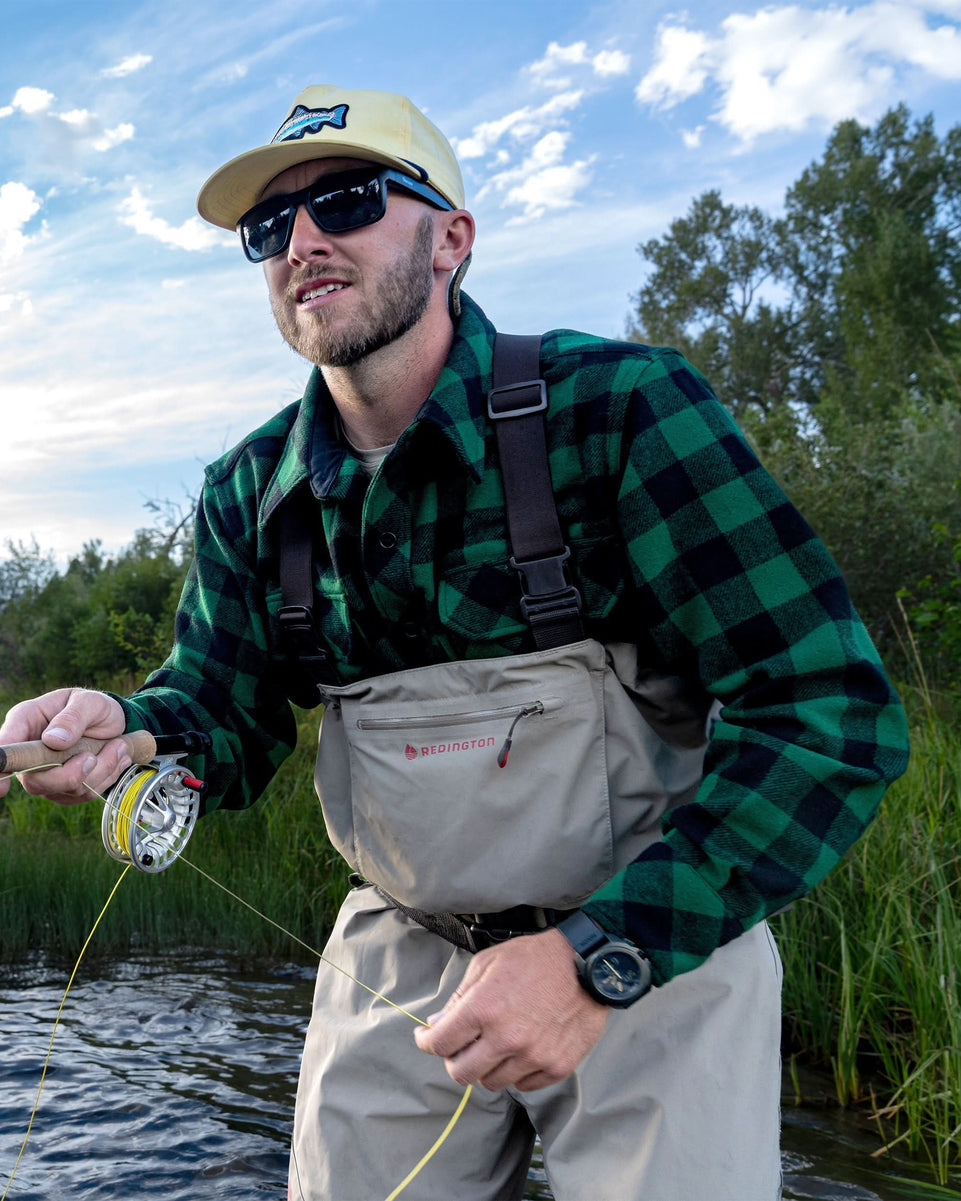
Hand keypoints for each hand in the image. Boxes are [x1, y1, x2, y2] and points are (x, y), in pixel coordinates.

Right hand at [0, 688, 126, 803]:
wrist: (114, 723)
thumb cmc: (94, 707)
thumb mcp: (90, 702)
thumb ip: (73, 717)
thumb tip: (53, 740)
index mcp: (26, 722)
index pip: (5, 748)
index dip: (1, 768)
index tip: (2, 788)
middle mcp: (29, 752)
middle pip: (36, 781)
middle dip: (71, 774)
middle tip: (94, 756)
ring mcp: (45, 774)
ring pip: (66, 790)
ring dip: (100, 771)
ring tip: (117, 746)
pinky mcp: (64, 789)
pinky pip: (83, 795)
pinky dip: (106, 778)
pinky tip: (115, 757)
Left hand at [413, 927, 607, 1091]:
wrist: (586, 963)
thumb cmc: (534, 958)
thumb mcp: (488, 963)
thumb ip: (460, 997)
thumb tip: (437, 1025)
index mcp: (483, 1009)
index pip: (439, 1044)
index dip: (427, 1042)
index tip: (427, 1038)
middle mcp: (505, 1038)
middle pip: (461, 1073)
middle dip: (455, 1059)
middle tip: (462, 1046)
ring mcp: (532, 1056)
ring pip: (491, 1083)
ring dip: (487, 1067)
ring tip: (496, 1045)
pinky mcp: (556, 1067)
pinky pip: (523, 1085)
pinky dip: (516, 1072)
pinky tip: (521, 1051)